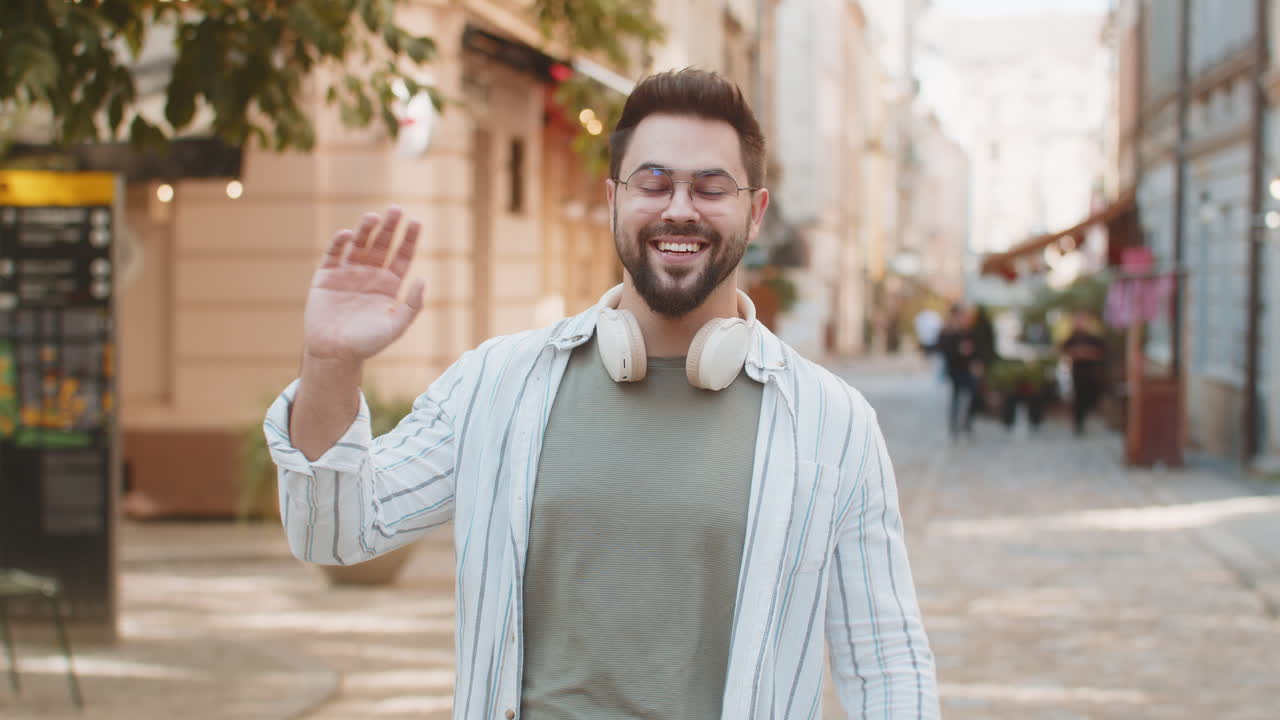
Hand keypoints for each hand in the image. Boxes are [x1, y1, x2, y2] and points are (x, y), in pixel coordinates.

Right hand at [302, 206, 424, 361]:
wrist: (334, 354)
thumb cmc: (367, 344)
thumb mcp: (395, 328)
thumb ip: (412, 306)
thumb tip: (423, 280)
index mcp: (388, 284)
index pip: (402, 255)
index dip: (409, 239)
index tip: (417, 222)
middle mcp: (369, 274)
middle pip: (382, 244)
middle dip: (389, 227)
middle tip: (396, 209)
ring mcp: (347, 273)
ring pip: (358, 244)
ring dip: (365, 229)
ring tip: (373, 217)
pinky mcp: (326, 276)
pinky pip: (333, 254)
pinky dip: (338, 243)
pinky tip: (346, 234)